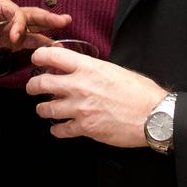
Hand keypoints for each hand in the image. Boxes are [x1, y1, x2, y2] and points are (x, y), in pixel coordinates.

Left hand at [0, 0, 71, 53]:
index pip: (15, 13)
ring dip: (50, 32)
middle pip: (32, 15)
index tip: (14, 39)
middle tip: (64, 21)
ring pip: (35, 28)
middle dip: (48, 19)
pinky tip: (55, 51)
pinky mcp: (14, 40)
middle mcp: (10, 14)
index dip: (18, 25)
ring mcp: (14, 27)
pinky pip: (30, 41)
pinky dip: (42, 45)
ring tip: (64, 39)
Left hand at [26, 49, 165, 147]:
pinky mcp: (85, 128)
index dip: (40, 56)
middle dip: (33, 86)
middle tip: (33, 88)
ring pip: (46, 109)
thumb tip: (80, 68)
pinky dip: (57, 130)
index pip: (52, 56)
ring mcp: (80, 108)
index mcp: (88, 68)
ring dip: (43, 109)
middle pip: (41, 84)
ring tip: (44, 109)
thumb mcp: (114, 70)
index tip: (37, 59)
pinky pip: (61, 130)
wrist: (153, 115)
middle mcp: (80, 86)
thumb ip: (93, 69)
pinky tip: (59, 128)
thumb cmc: (140, 92)